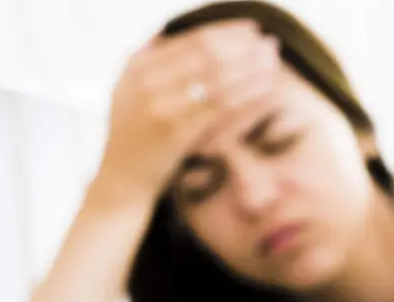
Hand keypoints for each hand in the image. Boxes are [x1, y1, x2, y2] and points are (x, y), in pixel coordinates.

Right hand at [92, 19, 280, 203]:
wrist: (120, 180)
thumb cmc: (130, 135)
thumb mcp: (125, 90)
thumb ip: (144, 59)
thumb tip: (164, 31)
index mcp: (138, 66)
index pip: (191, 40)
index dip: (226, 32)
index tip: (252, 29)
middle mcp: (146, 82)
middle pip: (208, 55)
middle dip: (244, 47)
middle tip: (270, 44)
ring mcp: (160, 108)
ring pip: (217, 81)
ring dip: (250, 68)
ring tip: (273, 62)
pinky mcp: (175, 134)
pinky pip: (220, 110)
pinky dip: (246, 96)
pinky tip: (266, 89)